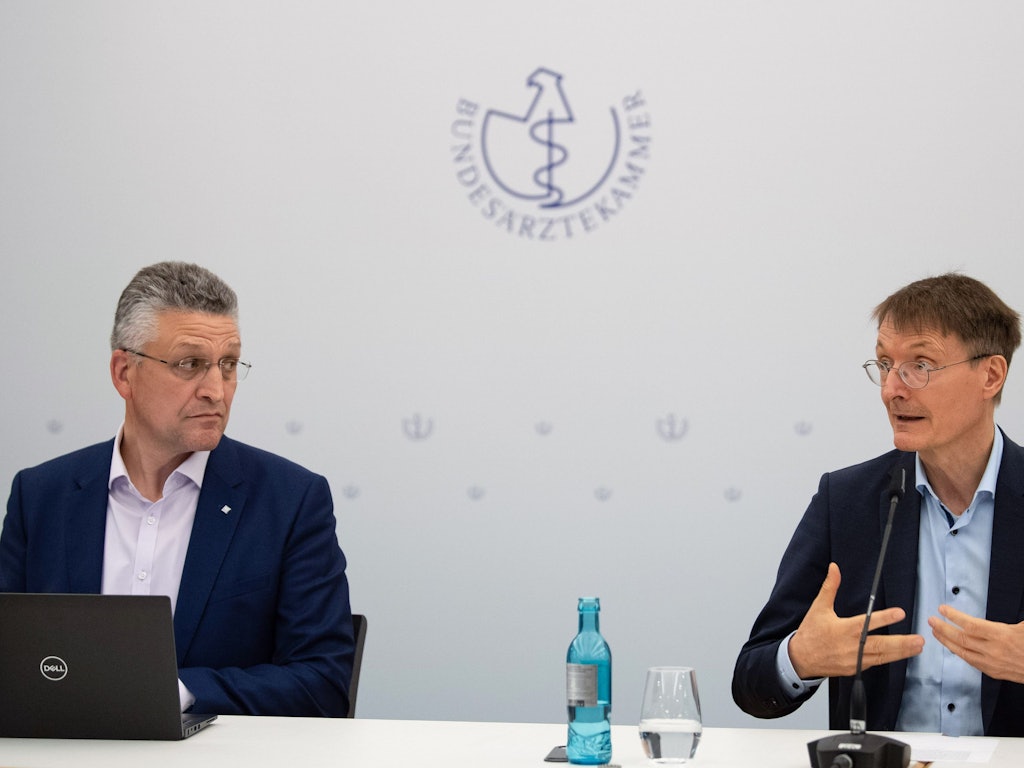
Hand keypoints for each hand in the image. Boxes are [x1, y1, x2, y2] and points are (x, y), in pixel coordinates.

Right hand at [789, 562, 924, 678]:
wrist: (801, 659)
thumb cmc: (810, 632)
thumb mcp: (819, 607)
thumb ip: (830, 587)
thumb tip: (834, 568)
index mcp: (843, 629)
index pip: (867, 623)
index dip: (884, 618)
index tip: (900, 613)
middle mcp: (851, 646)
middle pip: (881, 645)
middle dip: (902, 643)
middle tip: (919, 639)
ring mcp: (854, 660)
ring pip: (882, 657)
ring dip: (901, 653)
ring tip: (917, 647)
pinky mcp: (855, 669)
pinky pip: (875, 663)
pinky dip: (889, 659)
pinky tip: (900, 655)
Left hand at [930, 605, 1023, 682]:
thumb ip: (1013, 617)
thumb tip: (1015, 592)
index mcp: (1002, 635)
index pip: (970, 625)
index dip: (954, 616)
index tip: (942, 609)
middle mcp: (994, 650)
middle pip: (961, 639)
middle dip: (943, 628)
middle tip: (931, 620)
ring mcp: (992, 663)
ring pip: (962, 652)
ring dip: (946, 641)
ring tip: (935, 632)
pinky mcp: (994, 673)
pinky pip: (971, 662)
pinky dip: (959, 653)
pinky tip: (952, 647)